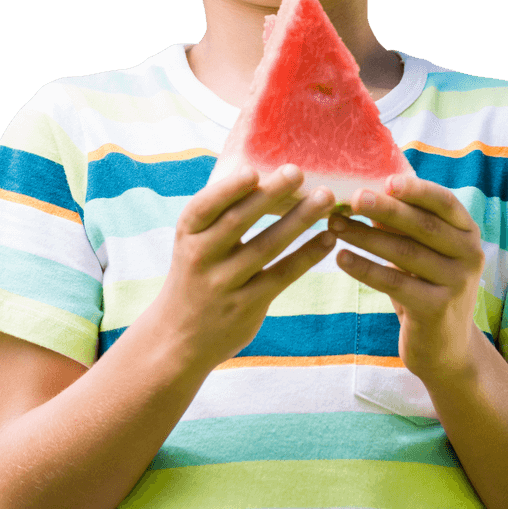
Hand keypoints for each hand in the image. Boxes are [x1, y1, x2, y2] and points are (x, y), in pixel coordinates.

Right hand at [154, 164, 335, 370]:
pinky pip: (283, 275)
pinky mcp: (248, 305)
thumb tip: (260, 170)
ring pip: (266, 247)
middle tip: (298, 171)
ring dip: (299, 220)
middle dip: (270, 195)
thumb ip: (219, 215)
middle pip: (238, 222)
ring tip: (325, 197)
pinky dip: (307, 255)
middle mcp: (202, 258)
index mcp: (187, 235)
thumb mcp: (194, 244)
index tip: (253, 171)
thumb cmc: (196, 275)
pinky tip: (328, 238)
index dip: (227, 190)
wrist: (179, 338)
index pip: (202, 208)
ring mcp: (224, 284)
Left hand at [327, 174, 484, 381]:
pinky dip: (365, 268)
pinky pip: (395, 283)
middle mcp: (470, 255)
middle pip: (422, 225)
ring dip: (366, 236)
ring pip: (404, 252)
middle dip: (384, 209)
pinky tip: (340, 258)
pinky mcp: (437, 309)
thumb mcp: (421, 253)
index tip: (385, 179)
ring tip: (335, 224)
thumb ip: (404, 226)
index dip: (416, 190)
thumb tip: (365, 192)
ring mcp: (457, 283)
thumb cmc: (426, 287)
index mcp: (468, 233)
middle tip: (352, 198)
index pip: (444, 202)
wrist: (445, 348)